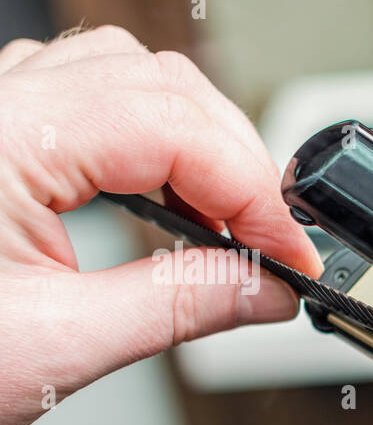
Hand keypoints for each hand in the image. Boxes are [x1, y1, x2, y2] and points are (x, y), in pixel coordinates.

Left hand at [0, 28, 320, 424]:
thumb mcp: (54, 347)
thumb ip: (176, 306)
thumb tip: (265, 289)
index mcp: (3, 140)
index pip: (173, 130)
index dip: (254, 195)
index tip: (292, 258)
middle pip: (162, 87)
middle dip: (238, 164)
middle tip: (271, 247)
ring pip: (133, 78)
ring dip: (201, 143)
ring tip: (229, 222)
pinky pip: (95, 97)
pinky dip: (156, 140)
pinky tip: (173, 194)